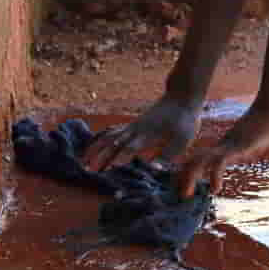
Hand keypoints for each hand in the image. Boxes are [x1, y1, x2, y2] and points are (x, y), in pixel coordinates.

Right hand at [86, 95, 202, 170]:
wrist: (181, 98)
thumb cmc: (184, 121)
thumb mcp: (182, 140)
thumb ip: (168, 154)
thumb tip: (155, 169)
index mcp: (147, 134)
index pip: (128, 147)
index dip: (118, 157)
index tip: (107, 170)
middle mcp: (135, 130)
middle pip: (113, 143)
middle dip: (100, 157)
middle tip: (89, 171)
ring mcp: (132, 126)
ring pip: (108, 137)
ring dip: (96, 149)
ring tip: (84, 161)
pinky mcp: (132, 125)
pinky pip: (111, 132)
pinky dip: (100, 139)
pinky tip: (93, 146)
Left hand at [179, 107, 268, 197]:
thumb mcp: (257, 138)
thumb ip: (253, 143)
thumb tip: (256, 146)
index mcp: (226, 145)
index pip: (202, 158)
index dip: (190, 171)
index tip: (184, 186)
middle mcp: (223, 145)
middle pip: (196, 160)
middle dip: (185, 177)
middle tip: (179, 195)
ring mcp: (229, 145)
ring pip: (201, 160)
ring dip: (191, 177)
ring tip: (186, 194)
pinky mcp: (238, 145)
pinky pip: (221, 162)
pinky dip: (215, 176)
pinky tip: (215, 189)